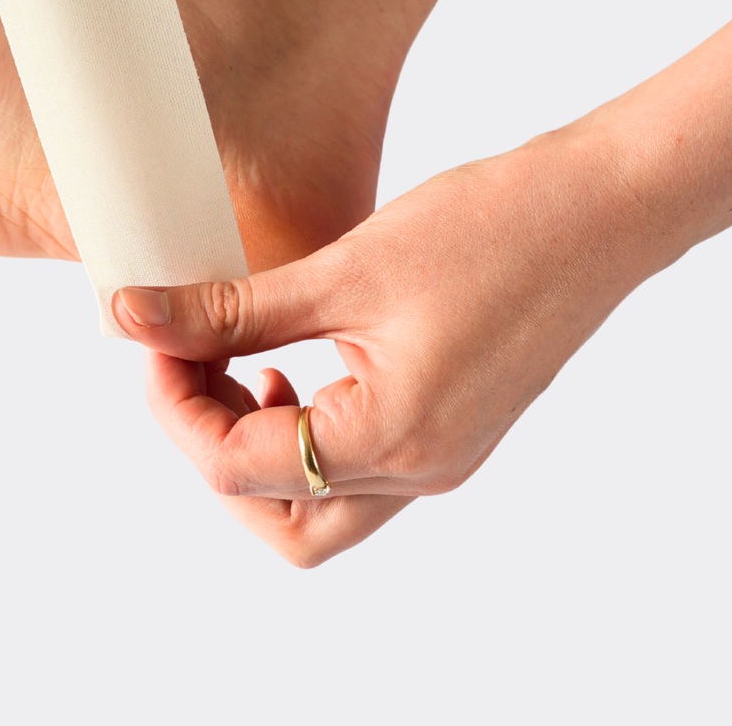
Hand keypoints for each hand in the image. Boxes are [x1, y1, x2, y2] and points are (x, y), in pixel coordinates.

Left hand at [110, 130, 680, 567]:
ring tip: (232, 356)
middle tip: (186, 363)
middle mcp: (420, 471)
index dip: (173, 402)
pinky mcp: (448, 430)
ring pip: (316, 503)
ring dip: (256, 444)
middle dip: (211, 448)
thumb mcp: (342, 271)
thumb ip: (231, 309)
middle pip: (278, 519)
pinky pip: (354, 463)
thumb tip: (136, 317)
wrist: (595, 211)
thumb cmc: (486, 230)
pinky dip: (301, 427)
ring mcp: (439, 457)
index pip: (236, 467)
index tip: (152, 335)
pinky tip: (286, 360)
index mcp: (390, 440)